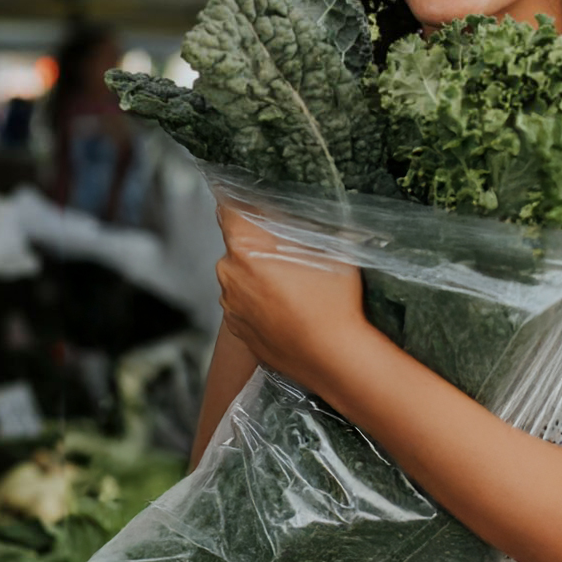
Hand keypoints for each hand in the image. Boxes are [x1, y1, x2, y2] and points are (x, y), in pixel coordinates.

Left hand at [214, 205, 368, 395]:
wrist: (332, 359)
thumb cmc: (334, 302)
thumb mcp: (334, 249)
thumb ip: (315, 227)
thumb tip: (317, 215)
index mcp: (245, 248)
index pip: (228, 210)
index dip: (241, 203)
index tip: (254, 202)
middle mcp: (229, 275)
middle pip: (237, 246)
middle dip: (258, 245)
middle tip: (289, 251)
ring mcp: (231, 306)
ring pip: (240, 278)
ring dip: (258, 277)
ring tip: (294, 287)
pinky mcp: (238, 331)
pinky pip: (244, 306)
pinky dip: (260, 304)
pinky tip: (288, 310)